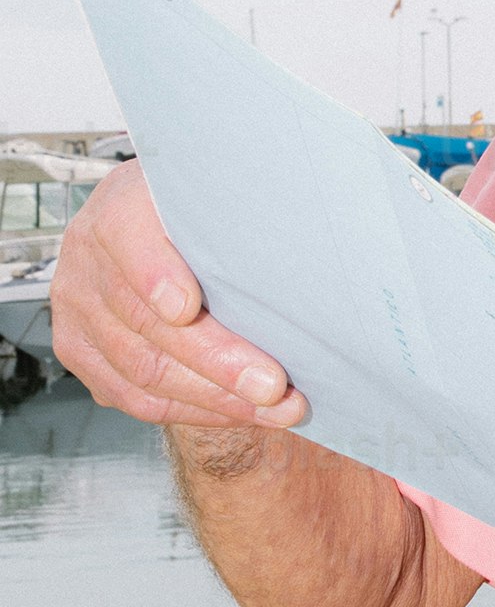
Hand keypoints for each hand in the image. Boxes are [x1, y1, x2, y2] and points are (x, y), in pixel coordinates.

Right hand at [48, 162, 309, 436]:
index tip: (188, 308)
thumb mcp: (216, 193)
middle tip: (273, 385)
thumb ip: (239, 214)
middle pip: (147, 320)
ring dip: (215, 397)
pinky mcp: (79, 350)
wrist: (150, 221)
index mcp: (120, 205)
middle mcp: (86, 256)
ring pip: (142, 368)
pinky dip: (193, 410)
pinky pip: (133, 396)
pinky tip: (239, 413)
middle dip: (217, 360)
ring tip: (274, 408)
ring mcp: (76, 307)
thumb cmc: (199, 210)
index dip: (156, 276)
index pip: (130, 237)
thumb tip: (306, 252)